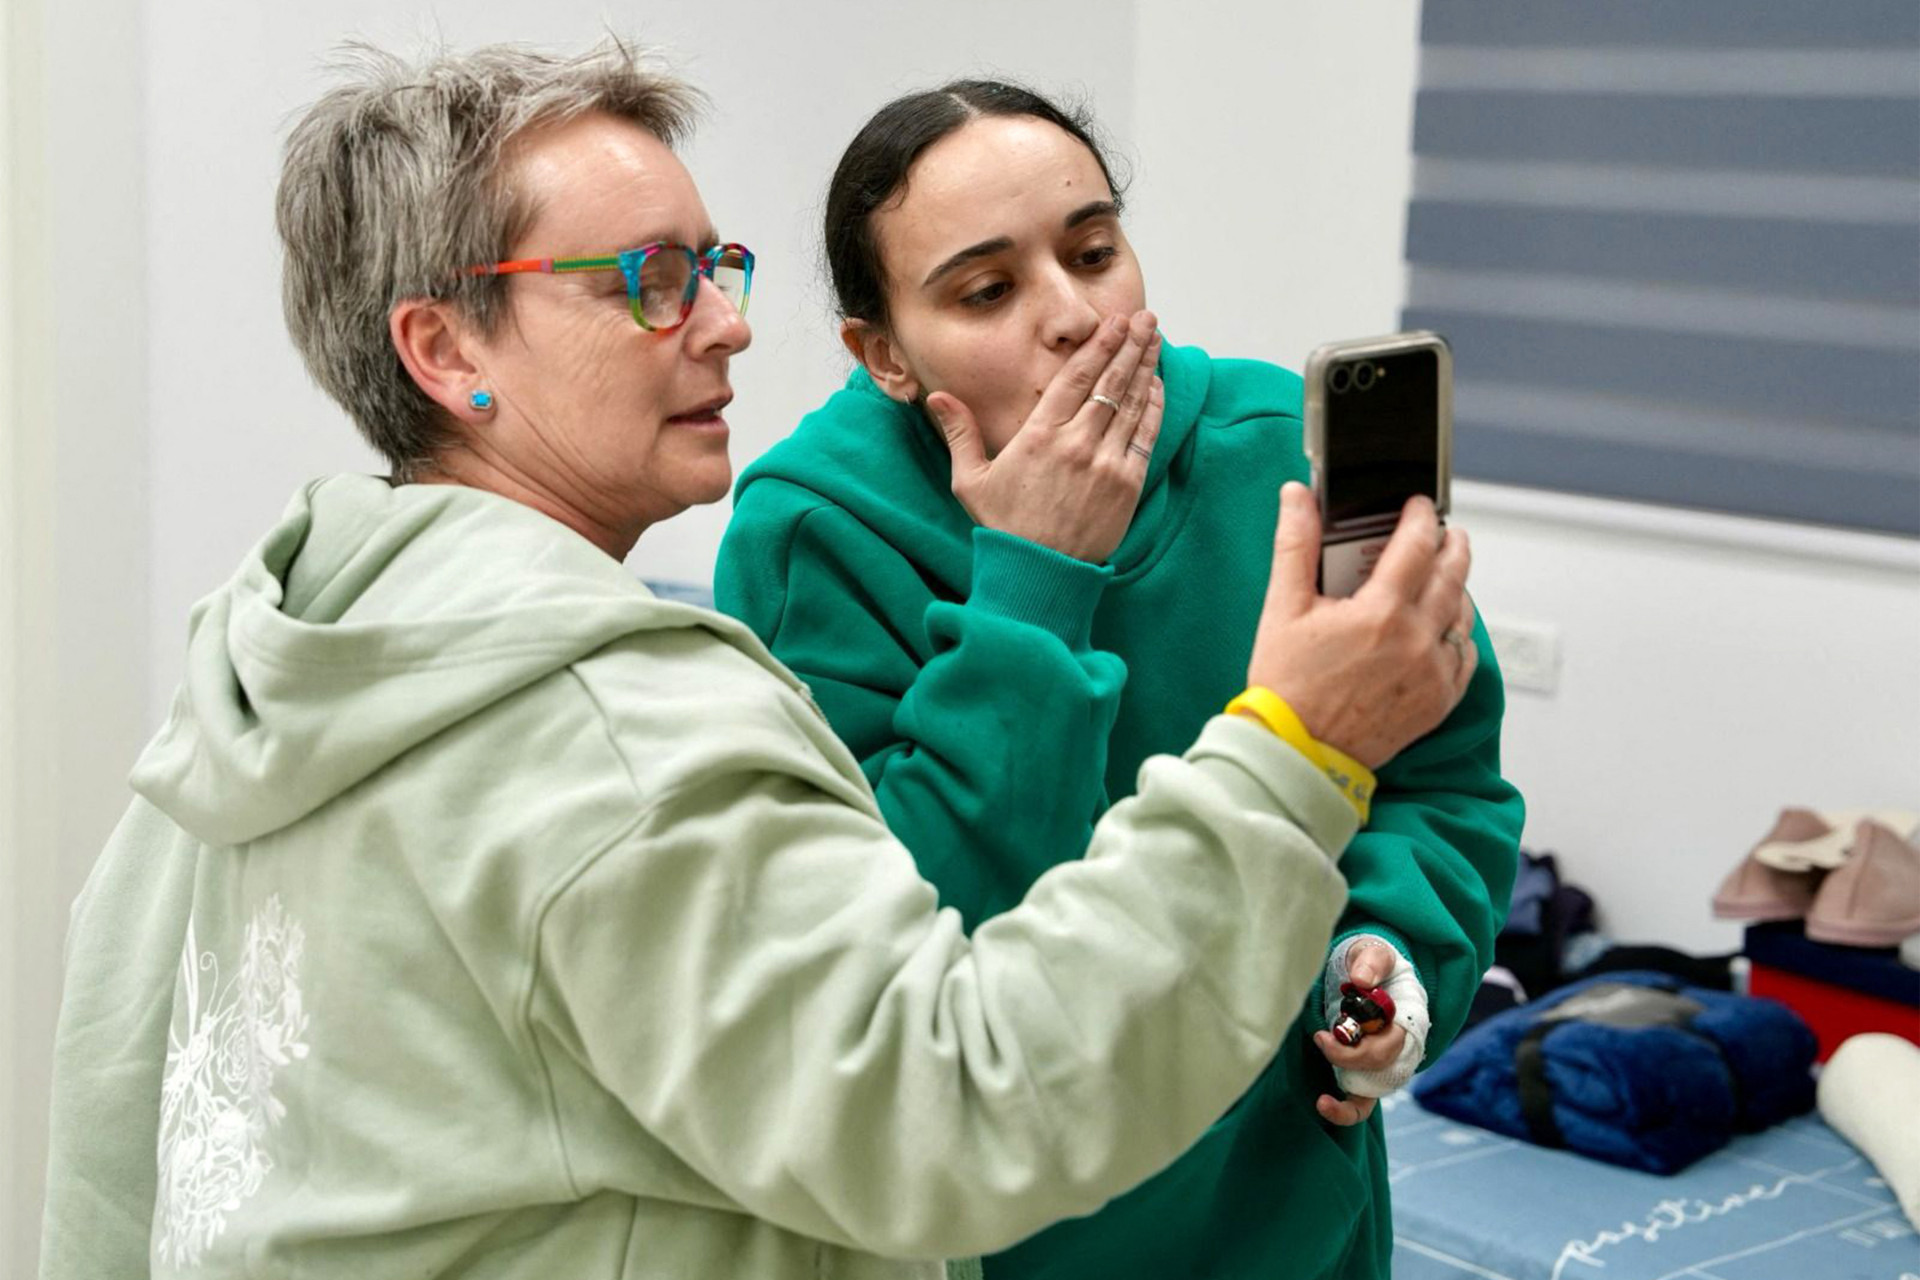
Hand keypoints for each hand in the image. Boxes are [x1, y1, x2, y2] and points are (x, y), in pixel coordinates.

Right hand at [926, 310, 1164, 563]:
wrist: (1039, 573)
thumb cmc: (1004, 526)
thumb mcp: (971, 480)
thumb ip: (960, 433)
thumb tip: (937, 397)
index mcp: (1038, 435)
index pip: (1075, 377)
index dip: (1098, 345)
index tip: (1113, 322)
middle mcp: (1076, 443)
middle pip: (1109, 382)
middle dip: (1129, 345)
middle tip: (1144, 317)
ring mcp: (1105, 463)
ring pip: (1132, 403)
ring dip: (1146, 367)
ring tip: (1155, 339)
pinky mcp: (1126, 485)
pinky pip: (1146, 436)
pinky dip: (1154, 407)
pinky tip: (1157, 385)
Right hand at [1244, 483, 1475, 769]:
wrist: (1297, 752)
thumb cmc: (1286, 685)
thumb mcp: (1283, 609)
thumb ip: (1296, 545)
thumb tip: (1298, 497)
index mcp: (1380, 612)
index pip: (1417, 545)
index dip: (1421, 517)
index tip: (1418, 506)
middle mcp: (1415, 640)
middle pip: (1453, 574)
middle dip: (1452, 545)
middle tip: (1445, 532)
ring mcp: (1432, 673)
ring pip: (1462, 614)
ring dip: (1456, 587)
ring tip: (1443, 576)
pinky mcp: (1438, 702)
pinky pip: (1465, 657)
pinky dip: (1458, 635)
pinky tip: (1443, 627)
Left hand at [1312, 941, 1405, 1126]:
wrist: (1366, 971)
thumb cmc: (1373, 963)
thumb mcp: (1375, 953)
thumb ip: (1372, 962)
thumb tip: (1360, 980)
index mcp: (1406, 1024)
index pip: (1388, 1048)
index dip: (1356, 1048)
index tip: (1323, 1035)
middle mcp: (1396, 1051)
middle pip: (1376, 1068)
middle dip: (1344, 1059)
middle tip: (1318, 1038)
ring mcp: (1378, 1066)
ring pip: (1370, 1096)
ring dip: (1346, 1103)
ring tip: (1321, 1102)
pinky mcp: (1361, 1074)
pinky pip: (1359, 1104)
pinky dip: (1344, 1111)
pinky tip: (1322, 1105)